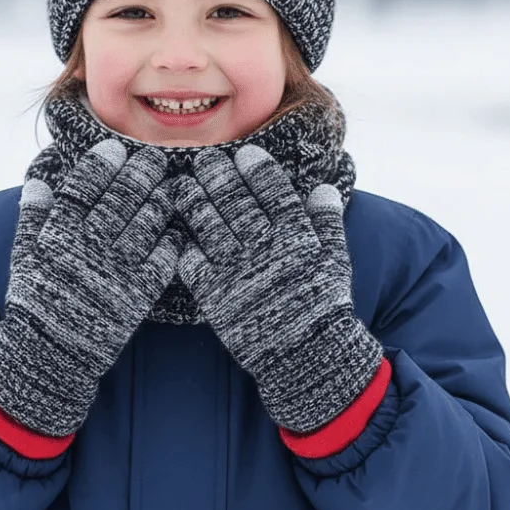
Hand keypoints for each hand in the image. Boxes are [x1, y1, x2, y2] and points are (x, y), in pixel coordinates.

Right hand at [0, 139, 182, 436]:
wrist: (49, 355)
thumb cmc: (36, 301)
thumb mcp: (23, 257)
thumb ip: (32, 217)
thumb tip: (36, 180)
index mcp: (57, 236)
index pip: (82, 188)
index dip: (100, 164)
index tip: (114, 148)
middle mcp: (87, 249)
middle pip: (119, 200)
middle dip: (138, 174)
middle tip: (152, 159)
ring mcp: (115, 272)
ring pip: (144, 225)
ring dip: (159, 202)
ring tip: (168, 188)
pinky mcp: (137, 296)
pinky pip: (162, 261)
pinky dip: (171, 242)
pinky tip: (176, 231)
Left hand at [172, 145, 381, 433]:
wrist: (305, 357)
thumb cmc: (322, 306)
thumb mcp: (336, 260)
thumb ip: (328, 222)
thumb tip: (324, 187)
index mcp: (296, 237)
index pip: (274, 191)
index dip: (258, 169)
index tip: (245, 152)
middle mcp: (265, 249)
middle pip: (235, 202)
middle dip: (218, 176)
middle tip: (204, 160)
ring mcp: (237, 271)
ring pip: (209, 226)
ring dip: (194, 202)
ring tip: (183, 185)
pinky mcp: (215, 295)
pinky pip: (192, 262)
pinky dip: (182, 245)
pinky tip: (173, 231)